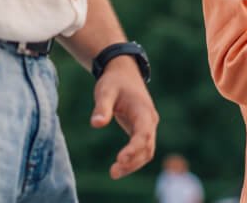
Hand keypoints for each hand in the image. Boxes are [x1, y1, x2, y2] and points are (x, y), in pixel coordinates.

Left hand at [90, 57, 158, 178]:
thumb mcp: (105, 91)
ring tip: (114, 173)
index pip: (143, 133)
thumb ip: (102, 107)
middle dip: (133, 161)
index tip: (120, 158)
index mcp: (144, 111)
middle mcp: (150, 120)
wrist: (124, 73)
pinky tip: (119, 166)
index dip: (134, 148)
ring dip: (133, 164)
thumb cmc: (114, 82)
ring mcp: (148, 126)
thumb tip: (96, 124)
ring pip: (147, 151)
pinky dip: (133, 160)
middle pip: (148, 147)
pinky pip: (142, 149)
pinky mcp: (142, 130)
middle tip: (113, 172)